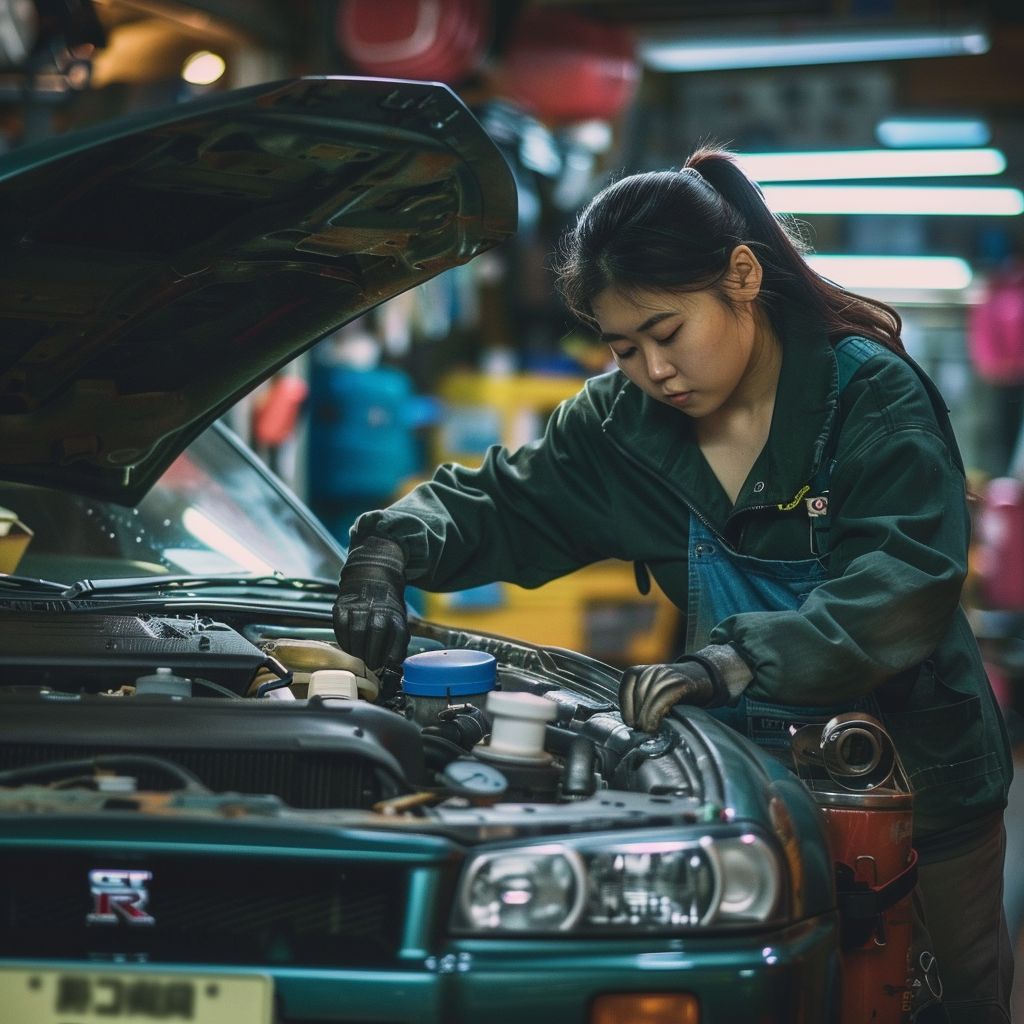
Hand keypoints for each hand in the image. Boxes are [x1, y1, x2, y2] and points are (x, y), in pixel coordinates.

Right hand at [332, 536, 408, 670]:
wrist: (372, 578)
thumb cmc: (386, 608)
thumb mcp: (398, 620)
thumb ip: (397, 642)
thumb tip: (394, 665)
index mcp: (396, 614)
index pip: (398, 635)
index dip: (394, 653)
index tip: (389, 665)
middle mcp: (379, 608)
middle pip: (376, 633)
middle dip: (373, 655)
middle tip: (371, 667)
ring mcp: (359, 606)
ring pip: (357, 632)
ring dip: (357, 651)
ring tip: (358, 660)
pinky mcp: (342, 606)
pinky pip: (341, 627)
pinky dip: (343, 641)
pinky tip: (347, 647)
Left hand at [619, 655, 730, 732]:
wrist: (701, 678)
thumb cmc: (672, 691)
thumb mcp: (650, 693)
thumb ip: (639, 703)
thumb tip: (631, 724)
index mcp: (637, 672)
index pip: (625, 690)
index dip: (626, 709)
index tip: (630, 723)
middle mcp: (651, 670)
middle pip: (638, 694)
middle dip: (637, 715)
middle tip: (640, 730)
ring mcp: (666, 674)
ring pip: (651, 696)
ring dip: (647, 717)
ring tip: (648, 730)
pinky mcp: (681, 682)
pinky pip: (664, 698)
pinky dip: (657, 714)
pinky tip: (656, 724)